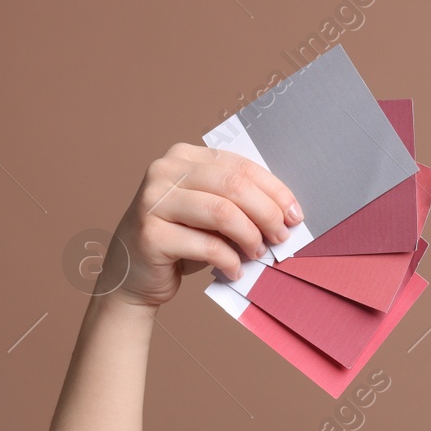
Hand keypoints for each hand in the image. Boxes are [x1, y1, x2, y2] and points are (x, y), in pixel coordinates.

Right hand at [97, 143, 302, 307]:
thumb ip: (239, 203)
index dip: (275, 191)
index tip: (295, 215)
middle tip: (281, 238)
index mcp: (184, 157)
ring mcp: (153, 201)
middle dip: (267, 214)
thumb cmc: (182, 241)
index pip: (241, 166)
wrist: (134, 274)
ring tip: (258, 253)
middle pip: (234, 186)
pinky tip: (234, 270)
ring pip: (222, 212)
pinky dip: (229, 261)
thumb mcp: (212, 213)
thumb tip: (287, 213)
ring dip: (250, 237)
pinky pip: (206, 245)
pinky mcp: (150, 234)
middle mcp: (164, 172)